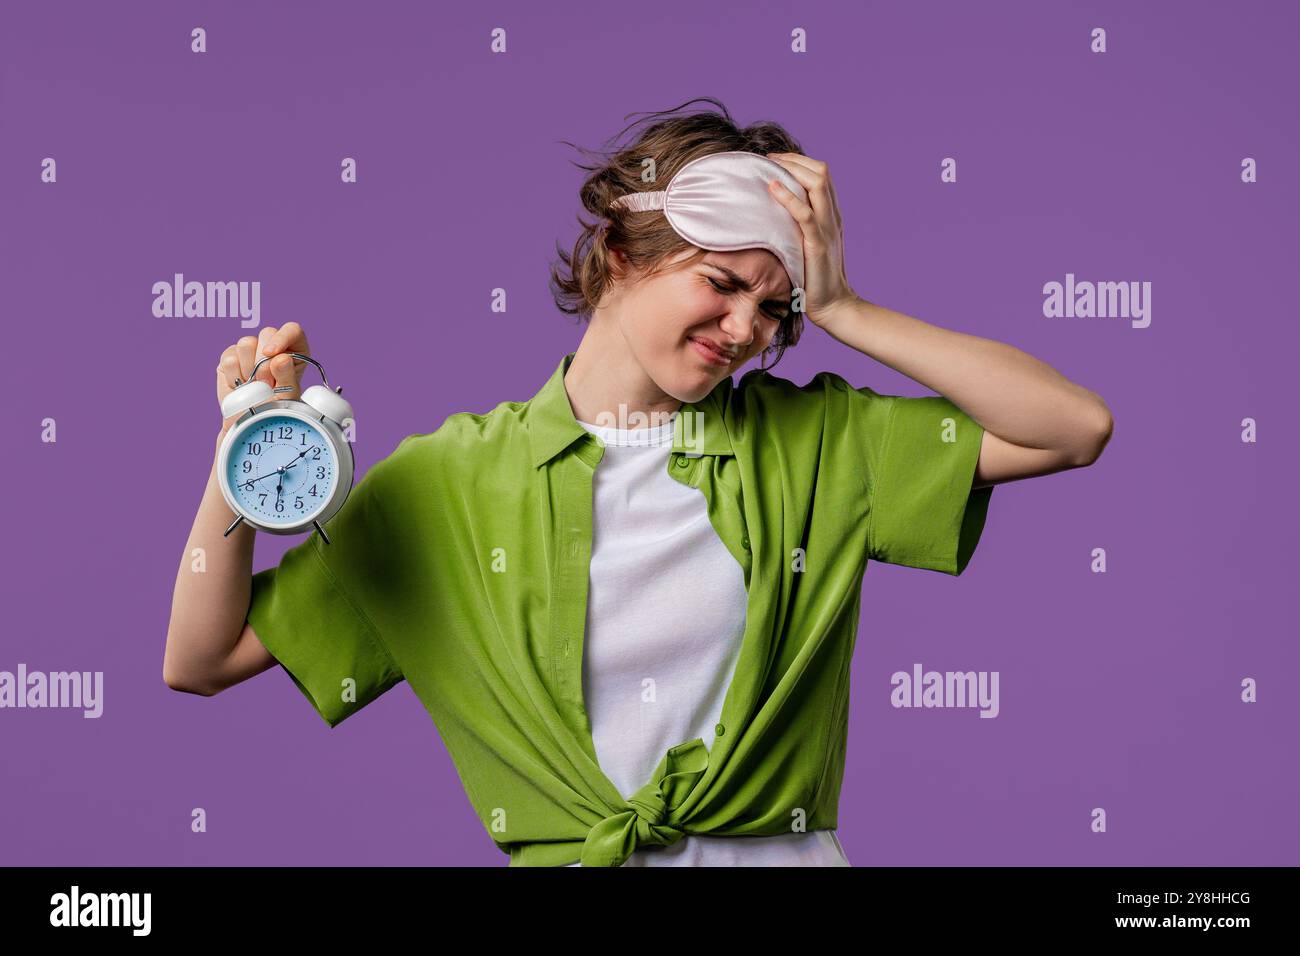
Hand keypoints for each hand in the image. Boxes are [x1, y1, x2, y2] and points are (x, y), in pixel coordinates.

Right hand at [215, 322, 311, 431]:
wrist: (250, 422)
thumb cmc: (275, 409)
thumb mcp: (288, 395)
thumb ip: (287, 376)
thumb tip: (280, 358)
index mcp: (294, 351)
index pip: (292, 330)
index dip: (282, 338)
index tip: (272, 354)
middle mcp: (272, 346)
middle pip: (267, 333)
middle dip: (264, 361)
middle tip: (266, 384)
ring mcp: (250, 350)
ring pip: (246, 343)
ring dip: (249, 369)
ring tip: (254, 386)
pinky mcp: (230, 357)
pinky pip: (229, 357)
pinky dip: (234, 375)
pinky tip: (240, 386)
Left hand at [763, 152, 861, 329]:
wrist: (833, 305)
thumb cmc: (814, 279)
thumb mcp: (806, 246)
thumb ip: (798, 228)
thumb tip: (772, 216)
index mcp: (831, 215)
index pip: (820, 174)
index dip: (798, 161)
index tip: (775, 160)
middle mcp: (832, 216)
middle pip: (820, 172)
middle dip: (793, 159)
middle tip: (769, 159)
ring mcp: (827, 229)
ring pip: (817, 184)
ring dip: (791, 170)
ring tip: (769, 166)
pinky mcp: (818, 245)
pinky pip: (805, 214)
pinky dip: (789, 197)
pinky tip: (772, 188)